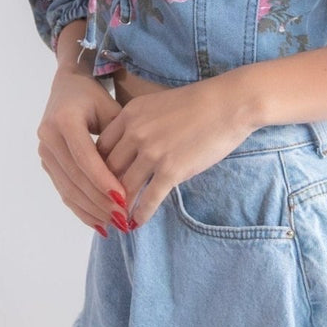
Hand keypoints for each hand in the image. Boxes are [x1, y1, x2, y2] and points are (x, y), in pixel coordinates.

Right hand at [37, 68, 133, 236]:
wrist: (67, 87)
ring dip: (91, 210)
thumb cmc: (94, 97)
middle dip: (99, 201)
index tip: (123, 199)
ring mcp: (44, 152)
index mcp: (64, 120)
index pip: (85, 157)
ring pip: (68, 188)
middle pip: (75, 177)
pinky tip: (98, 222)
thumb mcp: (110, 109)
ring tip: (114, 224)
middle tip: (123, 218)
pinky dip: (81, 209)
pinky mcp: (46, 163)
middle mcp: (48, 137)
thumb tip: (136, 173)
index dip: (103, 180)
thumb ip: (120, 138)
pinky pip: (63, 190)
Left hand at [93, 76, 256, 227]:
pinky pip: (149, 198)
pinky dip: (140, 213)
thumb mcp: (157, 105)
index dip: (97, 168)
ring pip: (125, 187)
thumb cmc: (198, 103)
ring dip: (119, 207)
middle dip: (103, 191)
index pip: (101, 147)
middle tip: (101, 206)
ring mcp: (152, 152)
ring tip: (116, 219)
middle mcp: (135, 133)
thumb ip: (139, 124)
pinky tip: (136, 223)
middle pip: (108, 170)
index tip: (98, 182)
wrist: (229, 104)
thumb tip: (130, 148)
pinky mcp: (171, 170)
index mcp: (129, 114)